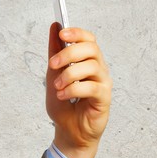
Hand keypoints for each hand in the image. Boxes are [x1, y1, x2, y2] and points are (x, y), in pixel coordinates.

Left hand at [46, 24, 111, 157]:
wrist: (68, 131)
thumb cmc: (64, 105)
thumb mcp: (53, 75)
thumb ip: (55, 52)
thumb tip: (55, 26)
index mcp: (88, 61)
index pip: (89, 39)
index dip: (77, 33)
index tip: (61, 33)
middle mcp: (99, 69)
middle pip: (91, 49)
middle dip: (69, 53)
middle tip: (52, 64)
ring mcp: (103, 83)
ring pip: (92, 66)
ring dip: (69, 74)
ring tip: (57, 86)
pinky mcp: (104, 98)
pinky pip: (92, 87)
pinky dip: (74, 89)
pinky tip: (63, 95)